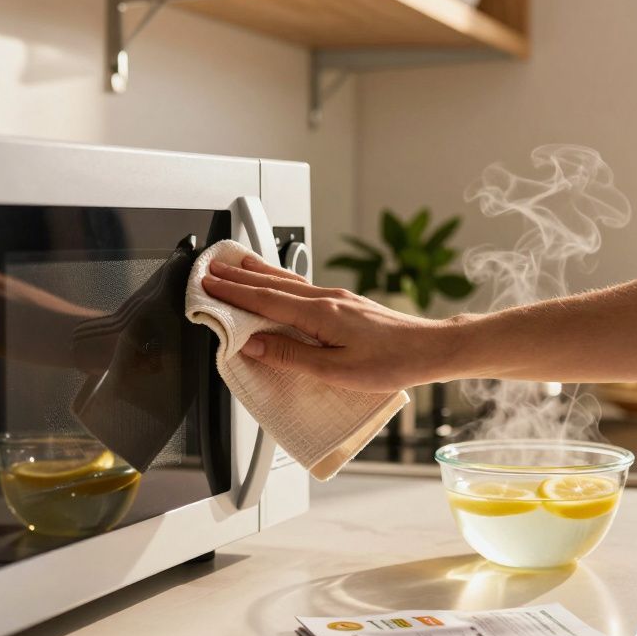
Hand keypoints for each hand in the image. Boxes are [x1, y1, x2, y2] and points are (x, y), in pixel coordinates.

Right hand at [200, 255, 461, 391]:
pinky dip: (278, 280)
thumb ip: (292, 357)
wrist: (429, 348)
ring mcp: (336, 298)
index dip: (232, 293)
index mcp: (319, 314)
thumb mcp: (336, 371)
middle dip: (237, 276)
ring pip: (286, 281)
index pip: (263, 300)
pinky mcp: (344, 303)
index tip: (208, 285)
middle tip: (210, 269)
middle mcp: (326, 299)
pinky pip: (301, 287)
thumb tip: (255, 345)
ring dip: (256, 273)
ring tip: (235, 265)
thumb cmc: (391, 363)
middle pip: (270, 283)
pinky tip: (277, 281)